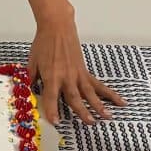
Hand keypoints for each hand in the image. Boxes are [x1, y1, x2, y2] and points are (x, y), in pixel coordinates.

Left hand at [29, 6, 124, 125]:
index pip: (51, 97)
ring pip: (90, 93)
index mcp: (52, 76)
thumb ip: (33, 79)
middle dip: (82, 111)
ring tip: (107, 117)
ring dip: (99, 105)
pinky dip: (109, 94)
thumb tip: (30, 92)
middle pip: (75, 97)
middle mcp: (66, 77)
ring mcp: (77, 74)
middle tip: (89, 122)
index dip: (52, 110)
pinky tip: (119, 101)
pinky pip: (98, 85)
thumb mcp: (32, 62)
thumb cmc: (43, 43)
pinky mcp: (84, 71)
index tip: (56, 122)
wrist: (57, 27)